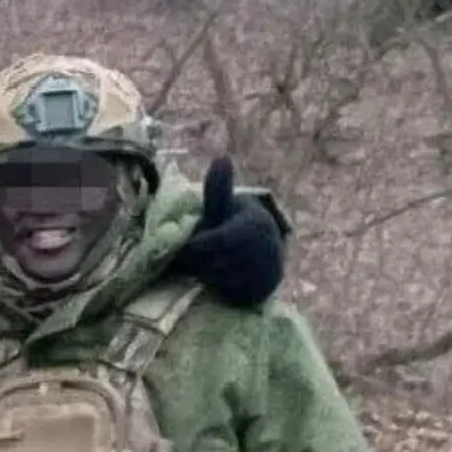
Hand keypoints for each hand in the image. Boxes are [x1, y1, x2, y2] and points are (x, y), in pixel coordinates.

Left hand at [173, 156, 283, 308]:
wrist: (264, 252)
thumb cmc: (235, 224)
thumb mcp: (225, 206)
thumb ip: (218, 189)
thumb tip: (221, 157)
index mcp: (254, 225)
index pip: (214, 242)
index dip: (195, 247)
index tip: (186, 247)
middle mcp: (265, 249)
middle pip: (212, 263)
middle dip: (198, 262)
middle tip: (193, 258)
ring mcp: (265, 272)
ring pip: (218, 281)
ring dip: (206, 276)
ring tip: (207, 265)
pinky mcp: (260, 292)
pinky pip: (227, 295)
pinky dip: (218, 289)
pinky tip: (219, 279)